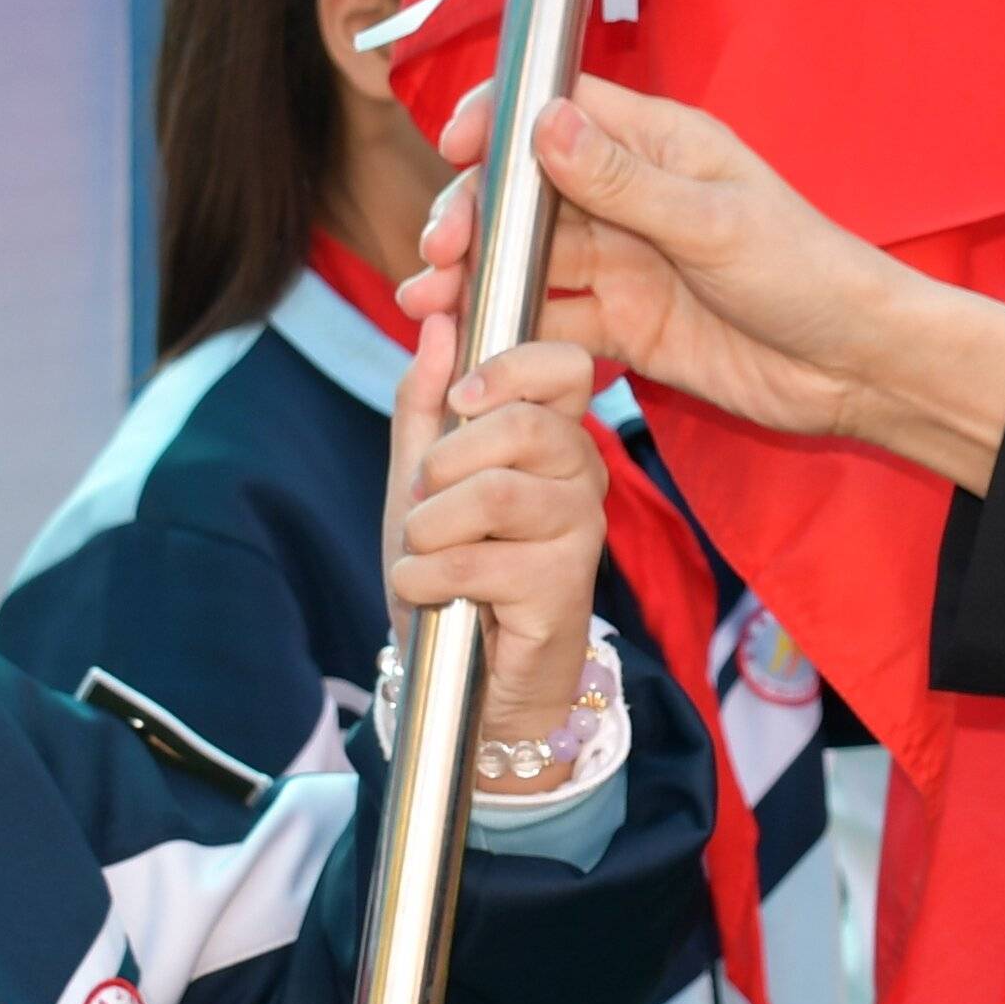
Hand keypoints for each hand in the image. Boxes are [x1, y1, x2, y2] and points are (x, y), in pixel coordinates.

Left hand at [381, 323, 606, 767]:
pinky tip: (428, 593)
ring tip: (422, 552)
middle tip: (425, 498)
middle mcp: (582, 475)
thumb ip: (425, 403)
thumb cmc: (453, 571)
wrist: (468, 680)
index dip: (508, 366)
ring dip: (429, 528)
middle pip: (522, 425)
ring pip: (495, 494)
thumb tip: (436, 323)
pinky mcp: (563, 589)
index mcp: (554, 434)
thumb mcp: (423, 479)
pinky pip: (475, 562)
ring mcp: (580, 532)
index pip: (565, 364)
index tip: (460, 398)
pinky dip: (424, 578)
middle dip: (445, 462)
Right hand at [414, 75, 1004, 492]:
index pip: (561, 109)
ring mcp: (625, 263)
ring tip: (430, 302)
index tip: (452, 147)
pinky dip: (510, 329)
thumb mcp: (712, 223)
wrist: (856, 368)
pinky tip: (474, 342)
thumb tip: (546, 123)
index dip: (499, 121)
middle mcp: (633, 198)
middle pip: (528, 192)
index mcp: (660, 146)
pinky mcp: (625, 327)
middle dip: (474, 216)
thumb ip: (623, 181)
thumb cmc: (808, 274)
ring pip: (531, 260)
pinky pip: (552, 321)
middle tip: (437, 251)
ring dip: (478, 276)